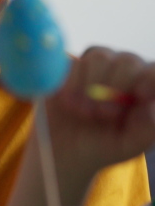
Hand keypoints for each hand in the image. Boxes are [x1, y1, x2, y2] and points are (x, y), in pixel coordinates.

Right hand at [47, 47, 154, 185]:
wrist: (60, 150)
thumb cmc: (100, 148)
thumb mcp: (125, 147)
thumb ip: (145, 131)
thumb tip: (152, 108)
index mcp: (147, 91)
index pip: (154, 73)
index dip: (149, 79)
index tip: (139, 95)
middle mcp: (127, 73)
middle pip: (128, 61)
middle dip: (113, 87)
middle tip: (100, 115)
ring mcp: (100, 65)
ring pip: (100, 56)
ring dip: (88, 87)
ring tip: (82, 113)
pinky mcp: (74, 65)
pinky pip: (74, 62)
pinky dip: (69, 83)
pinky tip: (67, 103)